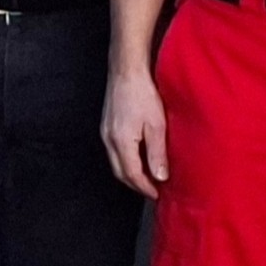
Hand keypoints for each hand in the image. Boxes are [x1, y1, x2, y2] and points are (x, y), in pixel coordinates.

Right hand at [102, 66, 167, 196]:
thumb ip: (157, 153)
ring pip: (116, 163)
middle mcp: (109, 140)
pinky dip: (126, 160)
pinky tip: (138, 157)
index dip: (145, 187)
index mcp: (122, 142)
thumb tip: (160, 176)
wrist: (126, 71)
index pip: (132, 174)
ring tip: (147, 176)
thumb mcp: (157, 125)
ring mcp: (105, 133)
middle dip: (136, 184)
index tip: (157, 194)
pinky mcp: (106, 126)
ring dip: (131, 173)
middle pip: (120, 172)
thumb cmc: (143, 93)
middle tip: (153, 190)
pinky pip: (114, 151)